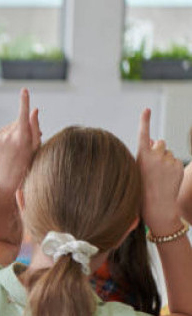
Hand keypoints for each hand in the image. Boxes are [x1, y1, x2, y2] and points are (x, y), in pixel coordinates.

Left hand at [0, 88, 40, 192]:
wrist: (9, 177)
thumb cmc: (28, 161)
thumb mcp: (36, 146)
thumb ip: (35, 127)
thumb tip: (33, 109)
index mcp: (22, 139)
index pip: (23, 116)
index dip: (24, 102)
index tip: (24, 90)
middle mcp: (9, 138)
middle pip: (18, 122)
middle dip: (23, 127)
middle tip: (25, 142)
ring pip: (10, 126)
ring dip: (15, 132)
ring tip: (16, 146)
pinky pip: (2, 131)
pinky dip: (7, 135)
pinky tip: (9, 146)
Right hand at [137, 108, 183, 233]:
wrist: (156, 205)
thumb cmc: (142, 187)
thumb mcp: (138, 169)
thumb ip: (146, 153)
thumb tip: (155, 139)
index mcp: (141, 156)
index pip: (143, 134)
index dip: (144, 120)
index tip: (146, 109)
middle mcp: (155, 155)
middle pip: (160, 143)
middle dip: (159, 150)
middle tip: (154, 166)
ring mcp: (168, 160)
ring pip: (169, 152)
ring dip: (166, 160)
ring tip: (160, 176)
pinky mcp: (178, 165)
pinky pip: (176, 160)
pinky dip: (172, 167)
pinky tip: (167, 178)